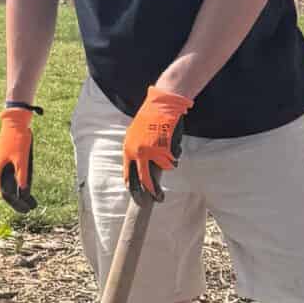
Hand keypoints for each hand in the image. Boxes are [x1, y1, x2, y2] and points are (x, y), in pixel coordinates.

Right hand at [0, 107, 36, 213]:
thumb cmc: (17, 139)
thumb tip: (25, 194)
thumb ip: (23, 177)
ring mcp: (1, 165)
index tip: (25, 210)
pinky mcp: (7, 160)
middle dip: (18, 200)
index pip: (4, 194)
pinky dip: (19, 183)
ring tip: (31, 202)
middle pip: (7, 189)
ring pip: (10, 183)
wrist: (15, 121)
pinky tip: (27, 189)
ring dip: (19, 192)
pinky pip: (12, 176)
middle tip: (29, 208)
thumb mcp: (21, 160)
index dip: (15, 203)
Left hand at [123, 85, 193, 201]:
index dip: (133, 187)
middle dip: (152, 191)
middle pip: (144, 179)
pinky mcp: (164, 148)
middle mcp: (137, 152)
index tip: (137, 196)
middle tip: (158, 198)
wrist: (161, 104)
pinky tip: (173, 144)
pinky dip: (175, 155)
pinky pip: (172, 160)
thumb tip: (139, 168)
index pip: (128, 174)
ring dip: (169, 163)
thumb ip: (136, 150)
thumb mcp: (136, 134)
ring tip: (170, 153)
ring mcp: (151, 151)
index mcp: (128, 149)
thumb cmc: (150, 117)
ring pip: (164, 168)